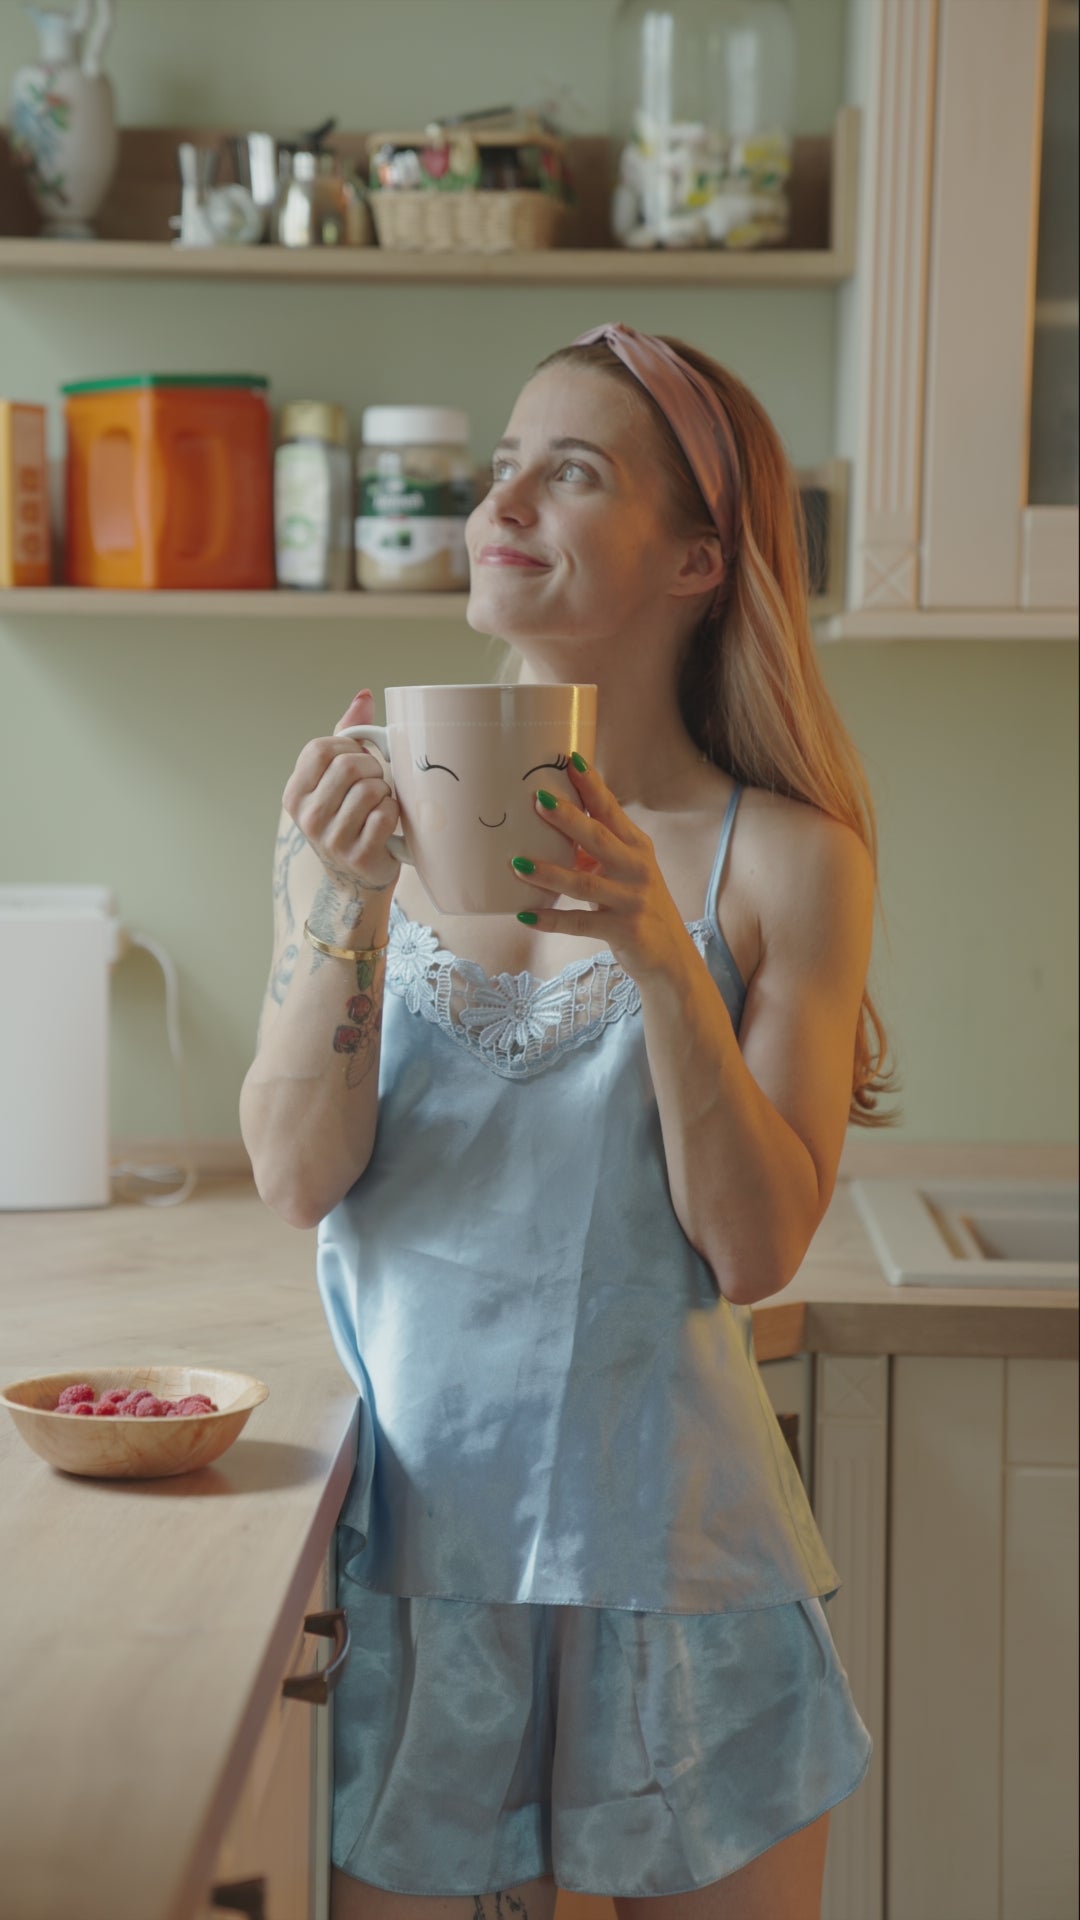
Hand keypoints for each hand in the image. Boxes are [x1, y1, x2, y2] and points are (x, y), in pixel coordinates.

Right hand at [281, 690, 401, 893]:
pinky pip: (386, 815)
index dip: (349, 746)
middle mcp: (307, 817)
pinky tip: (387, 822)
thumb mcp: (337, 779)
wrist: (356, 878)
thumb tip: (364, 696)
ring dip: (385, 792)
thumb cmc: (350, 818)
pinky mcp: (359, 856)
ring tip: (380, 803)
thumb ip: (347, 736)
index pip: (320, 748)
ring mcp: (331, 840)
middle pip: (349, 766)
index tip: (358, 757)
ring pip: (370, 790)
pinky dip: (393, 813)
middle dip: (373, 767)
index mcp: (295, 793)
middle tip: (377, 780)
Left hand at [511, 757, 694, 983]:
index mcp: (636, 846)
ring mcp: (631, 900)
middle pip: (598, 838)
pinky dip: (552, 920)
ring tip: (517, 863)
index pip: (610, 810)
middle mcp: (637, 869)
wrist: (670, 953)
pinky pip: (580, 924)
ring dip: (549, 873)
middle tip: (537, 800)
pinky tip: (526, 916)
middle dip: (567, 819)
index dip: (591, 785)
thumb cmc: (638, 904)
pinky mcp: (622, 930)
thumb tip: (553, 822)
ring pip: (584, 883)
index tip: (570, 760)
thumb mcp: (625, 870)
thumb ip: (596, 849)